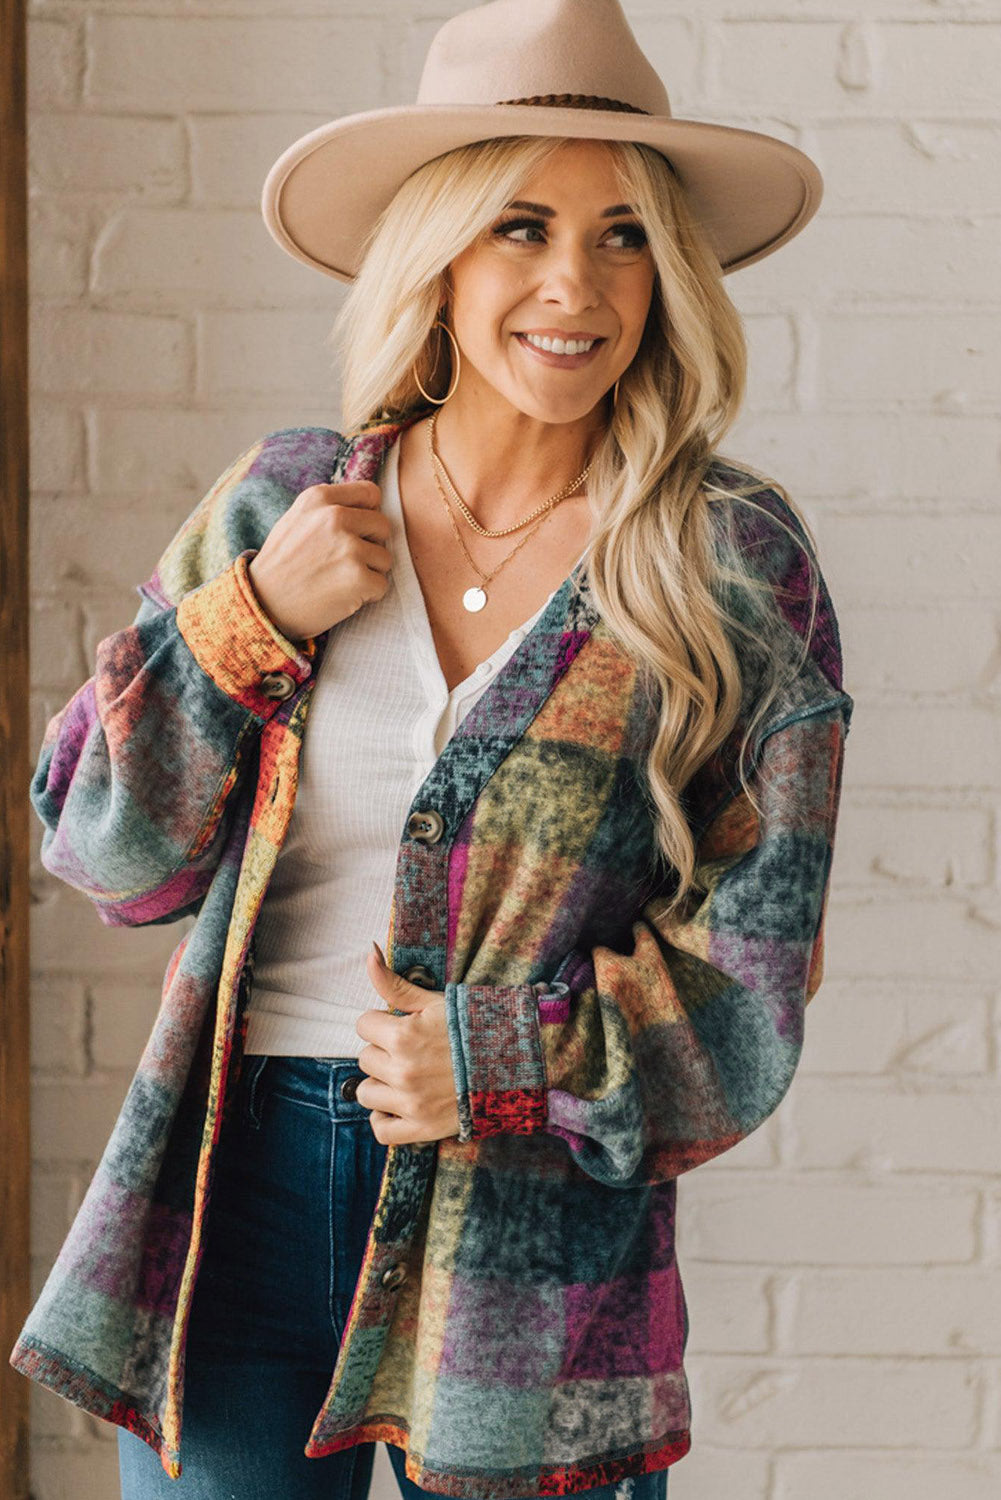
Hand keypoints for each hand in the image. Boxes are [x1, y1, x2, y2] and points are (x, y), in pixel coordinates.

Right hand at [246, 479, 392, 642]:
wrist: (263, 606)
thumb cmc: (282, 565)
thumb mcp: (296, 520)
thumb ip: (328, 508)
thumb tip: (370, 505)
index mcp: (319, 498)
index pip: (370, 494)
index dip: (368, 515)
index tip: (356, 533)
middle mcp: (334, 517)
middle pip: (383, 526)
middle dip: (371, 546)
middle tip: (345, 563)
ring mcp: (348, 547)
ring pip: (385, 557)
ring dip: (369, 572)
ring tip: (340, 580)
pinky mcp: (357, 577)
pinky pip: (382, 584)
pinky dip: (368, 595)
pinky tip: (343, 596)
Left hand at [354, 941, 460, 1146]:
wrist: (514, 1063)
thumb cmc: (473, 1028)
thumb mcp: (434, 1002)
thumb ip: (394, 983)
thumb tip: (369, 952)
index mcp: (404, 1036)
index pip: (364, 1025)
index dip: (382, 1022)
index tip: (402, 1026)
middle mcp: (403, 1071)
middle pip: (365, 1058)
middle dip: (383, 1051)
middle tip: (412, 1050)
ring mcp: (411, 1103)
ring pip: (366, 1092)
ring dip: (381, 1084)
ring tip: (407, 1075)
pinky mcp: (421, 1128)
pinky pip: (381, 1129)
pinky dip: (384, 1118)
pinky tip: (398, 1103)